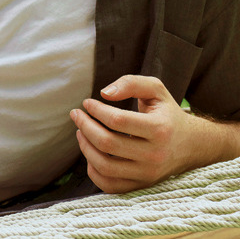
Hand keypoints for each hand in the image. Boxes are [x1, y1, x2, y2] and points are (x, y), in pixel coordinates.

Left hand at [70, 75, 200, 192]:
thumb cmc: (167, 113)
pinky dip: (93, 171)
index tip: (86, 103)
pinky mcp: (142, 185)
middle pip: (107, 143)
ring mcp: (148, 174)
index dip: (96, 110)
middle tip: (76, 114)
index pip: (117, 120)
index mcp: (160, 129)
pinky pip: (110, 185)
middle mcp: (155, 155)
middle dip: (85, 126)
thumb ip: (131, 83)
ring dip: (85, 147)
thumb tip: (104, 93)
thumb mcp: (155, 90)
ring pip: (105, 166)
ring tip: (80, 131)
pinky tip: (90, 152)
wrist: (192, 144)